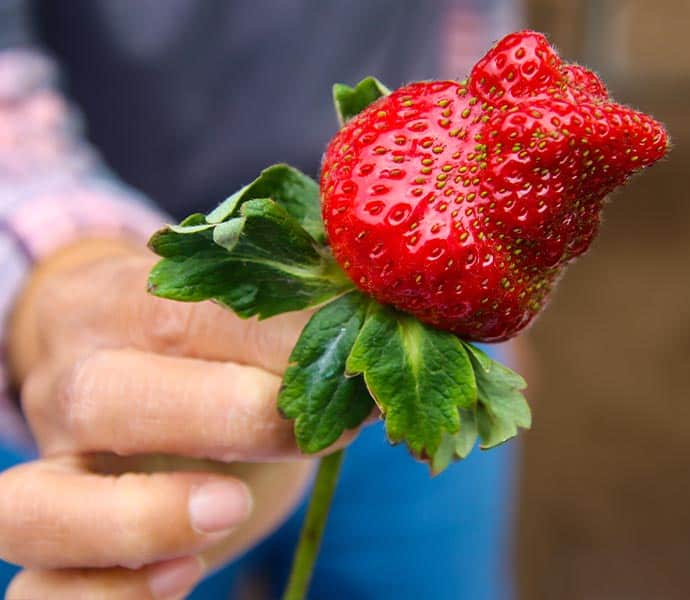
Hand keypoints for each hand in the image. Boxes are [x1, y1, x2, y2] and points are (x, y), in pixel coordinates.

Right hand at [2, 238, 351, 598]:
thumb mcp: (247, 322)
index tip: (355, 373)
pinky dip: (106, 596)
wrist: (131, 366)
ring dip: (140, 518)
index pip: (187, 311)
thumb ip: (301, 325)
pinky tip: (181, 576)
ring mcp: (52, 465)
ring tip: (227, 511)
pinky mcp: (48, 539)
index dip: (278, 343)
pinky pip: (36, 592)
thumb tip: (390, 343)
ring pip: (33, 505)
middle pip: (103, 397)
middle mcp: (75, 381)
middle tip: (309, 435)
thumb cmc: (208, 342)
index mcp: (126, 305)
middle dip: (221, 418)